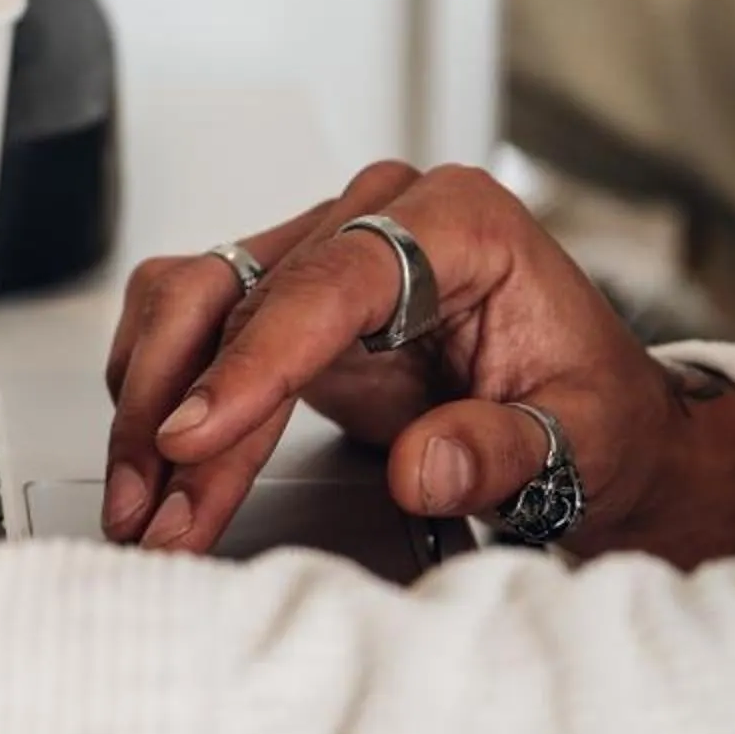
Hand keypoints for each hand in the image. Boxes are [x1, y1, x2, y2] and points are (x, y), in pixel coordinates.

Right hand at [102, 162, 734, 564]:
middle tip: (159, 516)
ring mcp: (319, 248)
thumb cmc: (593, 413)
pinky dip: (156, 396)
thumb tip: (423, 467)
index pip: (327, 280)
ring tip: (142, 504)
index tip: (195, 437)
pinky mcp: (280, 294)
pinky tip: (153, 466)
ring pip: (187, 302)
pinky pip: (185, 325)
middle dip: (181, 416)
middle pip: (238, 299)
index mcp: (459, 222)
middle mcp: (378, 217)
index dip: (251, 362)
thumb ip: (505, 451)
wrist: (590, 421)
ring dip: (147, 405)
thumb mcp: (584, 441)